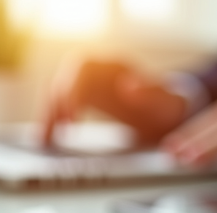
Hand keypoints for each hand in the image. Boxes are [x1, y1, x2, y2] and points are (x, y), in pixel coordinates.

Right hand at [42, 59, 187, 145]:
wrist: (172, 114)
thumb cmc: (170, 108)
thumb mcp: (167, 104)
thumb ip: (151, 94)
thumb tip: (128, 85)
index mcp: (116, 67)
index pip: (83, 68)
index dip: (72, 90)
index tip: (70, 116)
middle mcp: (100, 72)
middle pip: (65, 80)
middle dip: (56, 105)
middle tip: (54, 133)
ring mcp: (91, 85)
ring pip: (59, 92)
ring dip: (49, 114)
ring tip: (44, 140)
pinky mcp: (86, 100)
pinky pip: (63, 106)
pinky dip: (53, 120)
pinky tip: (47, 139)